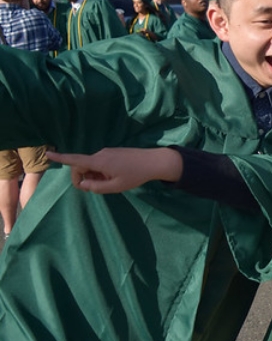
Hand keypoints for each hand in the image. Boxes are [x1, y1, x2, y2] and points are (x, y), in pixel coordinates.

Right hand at [46, 147, 182, 193]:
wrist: (154, 161)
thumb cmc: (135, 175)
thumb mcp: (115, 186)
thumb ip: (96, 187)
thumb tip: (83, 184)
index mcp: (99, 161)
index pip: (75, 160)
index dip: (61, 158)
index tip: (48, 153)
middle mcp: (100, 154)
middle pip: (82, 166)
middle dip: (83, 178)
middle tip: (96, 188)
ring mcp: (107, 152)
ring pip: (91, 166)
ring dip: (94, 176)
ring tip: (111, 182)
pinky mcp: (113, 153)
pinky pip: (100, 163)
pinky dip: (101, 172)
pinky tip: (115, 177)